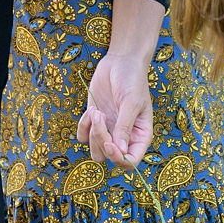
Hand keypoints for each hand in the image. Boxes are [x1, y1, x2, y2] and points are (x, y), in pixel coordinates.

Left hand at [78, 51, 154, 167]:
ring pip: (95, 151)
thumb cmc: (132, 80)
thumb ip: (125, 127)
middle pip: (109, 155)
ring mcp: (108, 130)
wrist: (120, 61)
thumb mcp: (131, 103)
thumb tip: (120, 150)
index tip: (109, 142)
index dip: (118, 158)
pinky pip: (83, 137)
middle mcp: (124, 137)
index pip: (131, 161)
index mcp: (140, 135)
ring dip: (92, 134)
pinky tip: (91, 109)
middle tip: (100, 114)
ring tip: (96, 111)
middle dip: (101, 139)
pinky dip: (83, 126)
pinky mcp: (94, 122)